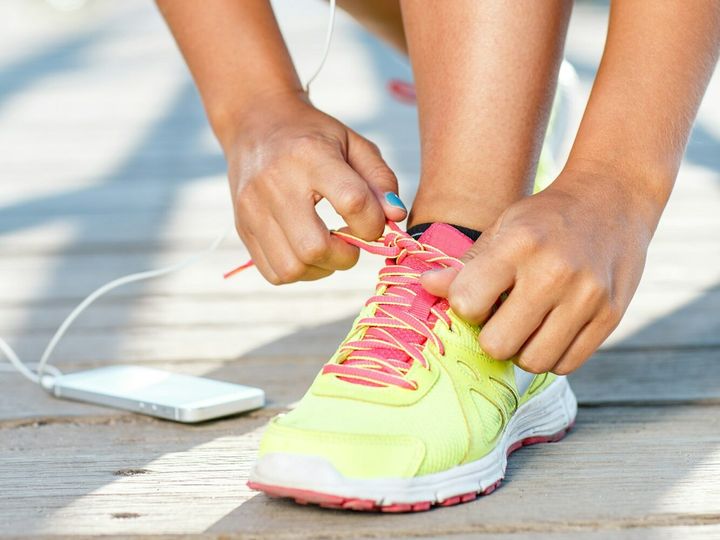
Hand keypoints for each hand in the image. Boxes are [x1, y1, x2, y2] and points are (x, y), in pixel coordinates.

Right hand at [222, 92, 406, 283]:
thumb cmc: (313, 136)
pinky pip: (274, 273)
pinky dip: (299, 271)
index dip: (374, 224)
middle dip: (345, 257)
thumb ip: (381, 179)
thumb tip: (395, 217)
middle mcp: (275, 183)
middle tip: (351, 243)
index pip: (353, 202)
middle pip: (314, 247)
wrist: (255, 122)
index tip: (374, 223)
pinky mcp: (242, 228)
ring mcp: (252, 209)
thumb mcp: (353, 144)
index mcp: (309, 155)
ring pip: (292, 268)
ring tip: (329, 248)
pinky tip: (307, 252)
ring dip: (321, 268)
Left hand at [422, 170, 656, 373]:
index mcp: (519, 244)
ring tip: (527, 325)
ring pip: (533, 362)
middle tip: (500, 318)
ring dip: (522, 350)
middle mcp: (555, 272)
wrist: (612, 198)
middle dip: (491, 336)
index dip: (465, 305)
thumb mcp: (503, 228)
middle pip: (498, 344)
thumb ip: (465, 264)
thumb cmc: (546, 217)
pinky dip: (552, 355)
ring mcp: (588, 297)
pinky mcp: (612, 317)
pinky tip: (551, 329)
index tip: (477, 294)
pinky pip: (566, 364)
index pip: (467, 303)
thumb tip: (425, 287)